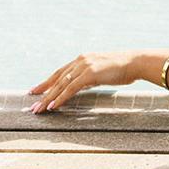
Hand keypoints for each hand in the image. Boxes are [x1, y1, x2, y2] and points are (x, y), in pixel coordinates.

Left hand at [28, 51, 142, 111]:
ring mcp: (84, 66)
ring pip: (60, 85)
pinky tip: (53, 106)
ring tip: (39, 109)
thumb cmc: (124, 69)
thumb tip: (85, 85)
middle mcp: (80, 60)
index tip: (36, 91)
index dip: (47, 83)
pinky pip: (70, 89)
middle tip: (32, 104)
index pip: (60, 72)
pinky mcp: (89, 74)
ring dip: (48, 98)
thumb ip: (91, 77)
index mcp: (82, 59)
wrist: (136, 62)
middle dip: (43, 92)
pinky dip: (60, 98)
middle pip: (56, 79)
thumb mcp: (103, 71)